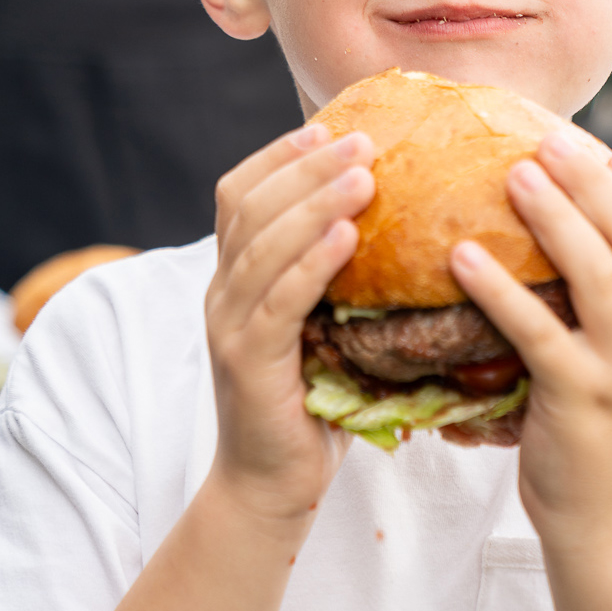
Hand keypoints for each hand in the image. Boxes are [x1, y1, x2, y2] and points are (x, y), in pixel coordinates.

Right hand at [204, 124, 375, 527]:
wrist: (269, 482)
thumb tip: (389, 220)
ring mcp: (228, 326)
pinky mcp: (246, 363)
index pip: (241, 195)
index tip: (325, 128)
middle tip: (361, 141)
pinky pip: (278, 303)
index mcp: (235, 275)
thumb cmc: (308, 395)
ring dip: (313, 205)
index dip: (278, 157)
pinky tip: (345, 237)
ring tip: (362, 176)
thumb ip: (330, 273)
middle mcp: (222, 291)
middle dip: (306, 168)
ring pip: (263, 247)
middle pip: (254, 209)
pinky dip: (310, 264)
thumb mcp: (316, 321)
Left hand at [449, 133, 611, 548]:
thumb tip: (593, 211)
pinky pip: (537, 330)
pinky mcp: (579, 400)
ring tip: (514, 175)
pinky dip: (499, 288)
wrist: (611, 522)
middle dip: (596, 181)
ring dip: (555, 216)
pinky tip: (461, 257)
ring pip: (599, 273)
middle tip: (551, 142)